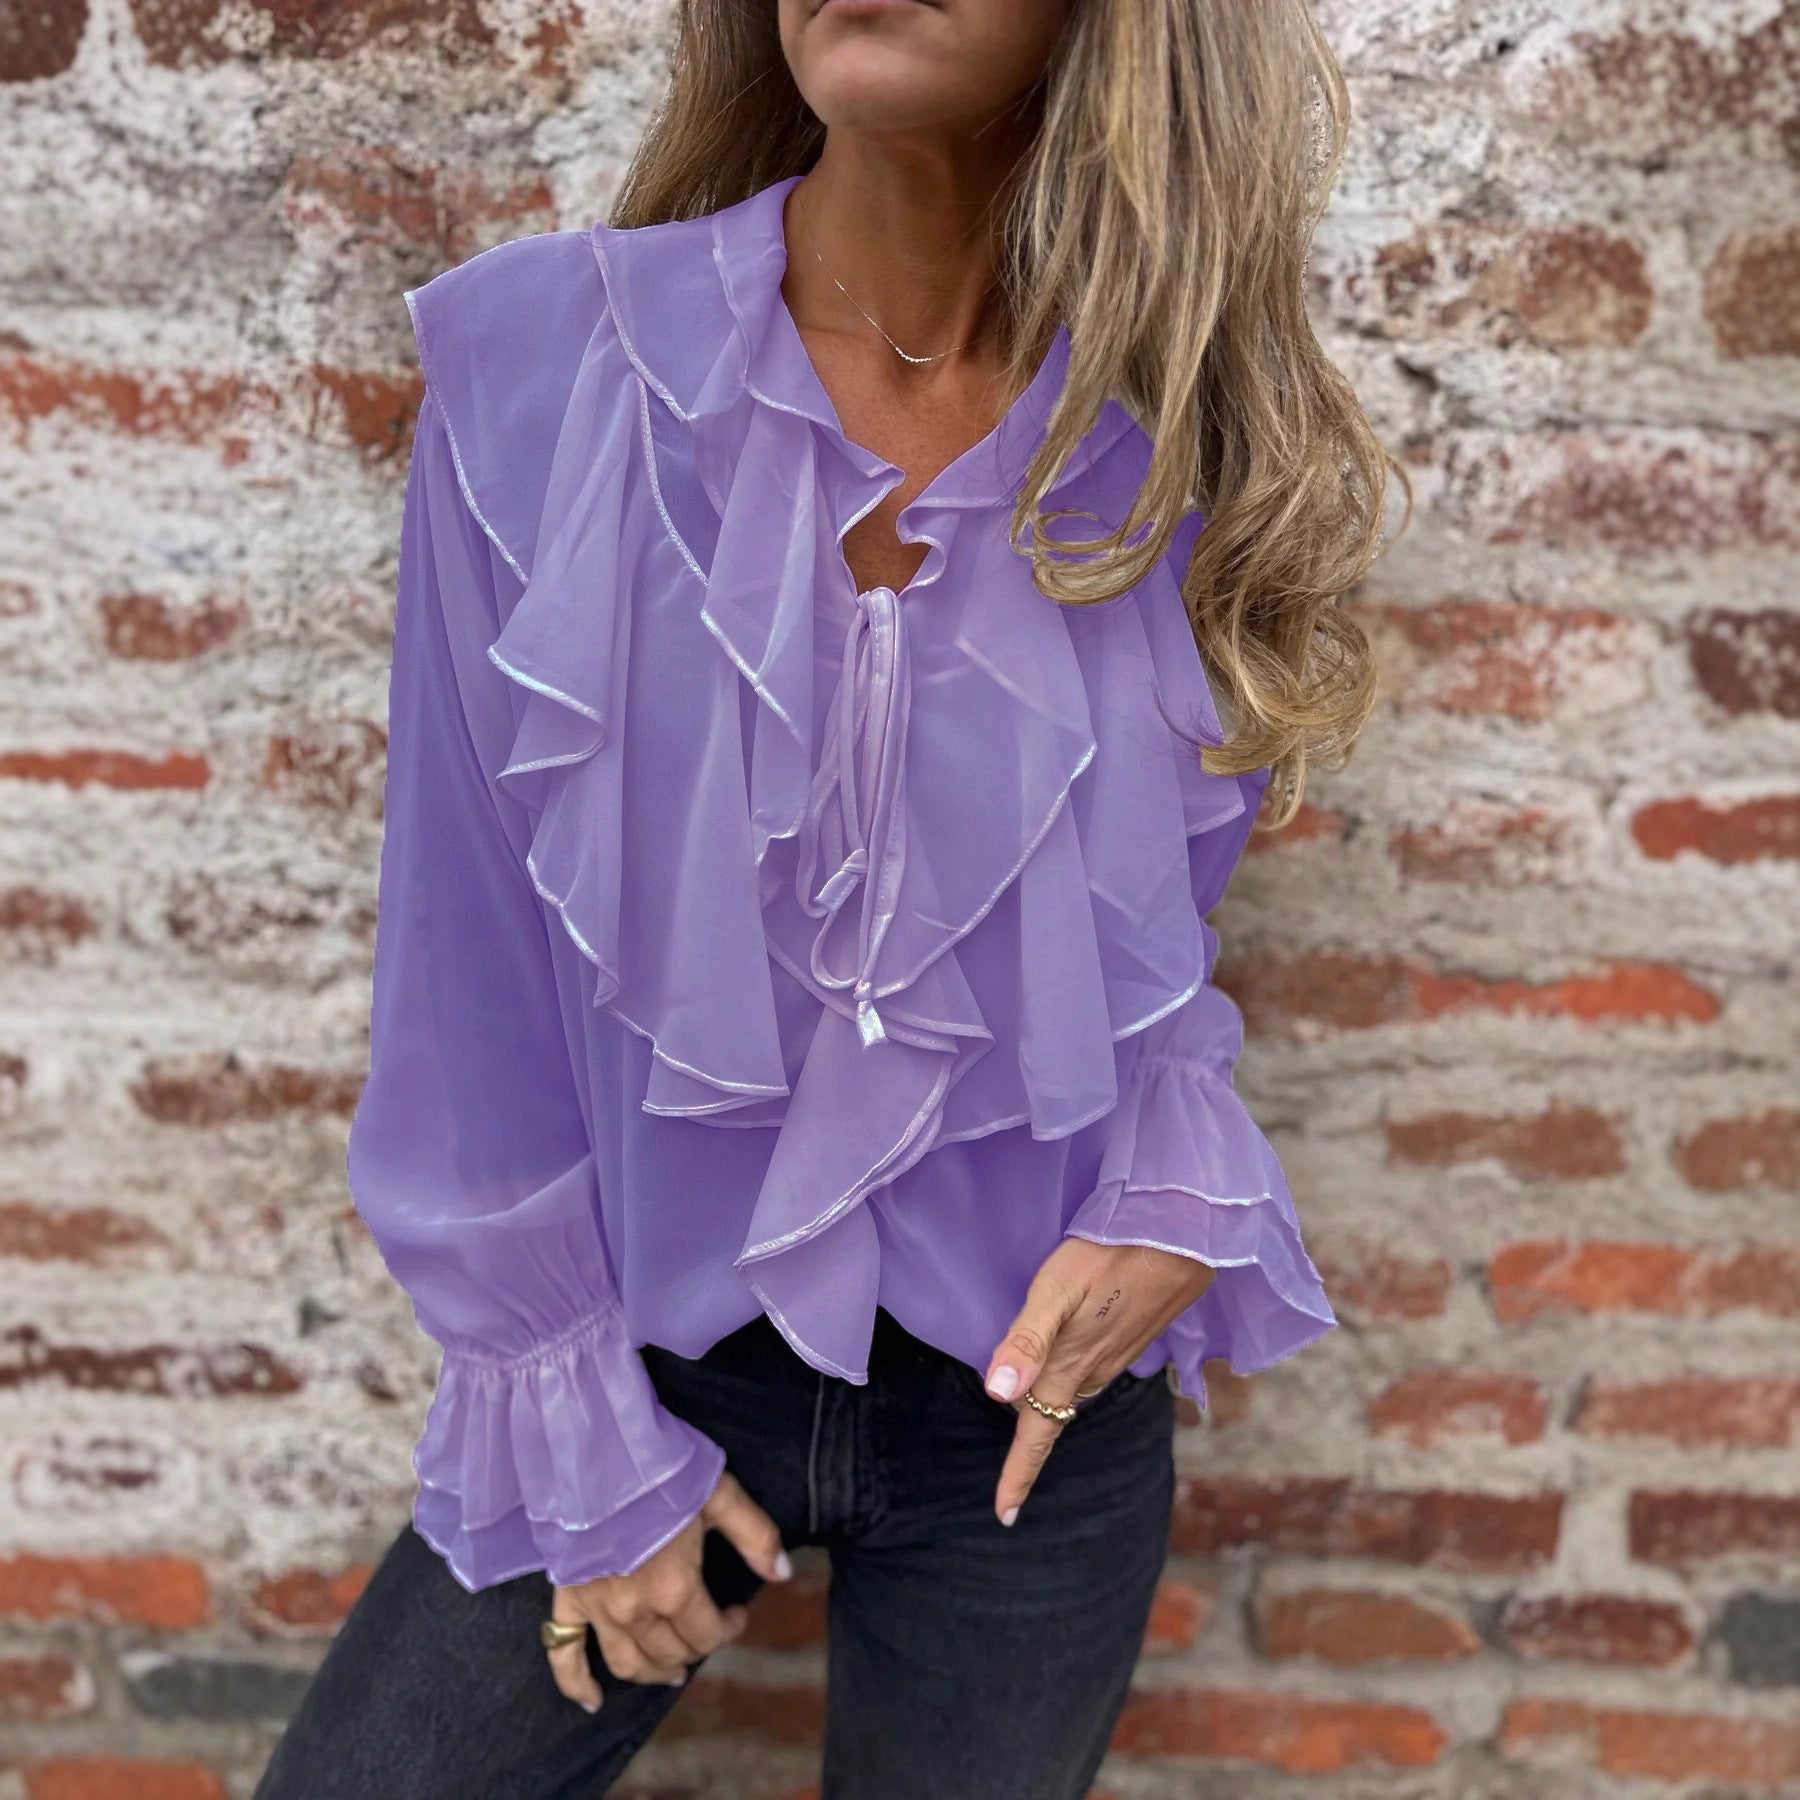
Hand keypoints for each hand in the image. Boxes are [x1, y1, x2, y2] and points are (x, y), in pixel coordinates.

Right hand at [544, 1468, 791, 1710]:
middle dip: (694, 1648)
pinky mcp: (566, 1597)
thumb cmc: (660, 1470)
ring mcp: (597, 1608)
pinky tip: (593, 1701)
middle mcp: (635, 1610)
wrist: (595, 1452)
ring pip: (627, 1663)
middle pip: (670, 1653)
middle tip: (705, 1631)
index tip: (736, 1612)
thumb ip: (755, 1535)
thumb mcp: (720, 1494)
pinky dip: (578, 1685)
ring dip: (652, 1673)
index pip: (708, 1634)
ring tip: (670, 1672)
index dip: (729, 1628)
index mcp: (676, 1588)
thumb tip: (783, 1574)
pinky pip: (564, 1653)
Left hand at [983, 1238, 1214, 1526]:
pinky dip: (1072, 1378)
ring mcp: (1116, 1357)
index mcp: (1070, 1367)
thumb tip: (997, 1395)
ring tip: (1029, 1418)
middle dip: (1030, 1442)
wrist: (1183, 1237)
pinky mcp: (1131, 1339)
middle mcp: (1094, 1372)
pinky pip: (1092, 1373)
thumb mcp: (1055, 1290)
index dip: (1018, 1474)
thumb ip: (1026, 1341)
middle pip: (1051, 1414)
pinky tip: (1068, 1362)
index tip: (1004, 1515)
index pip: (1037, 1434)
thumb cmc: (1110, 1254)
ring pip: (1072, 1392)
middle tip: (1010, 1471)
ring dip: (1050, 1406)